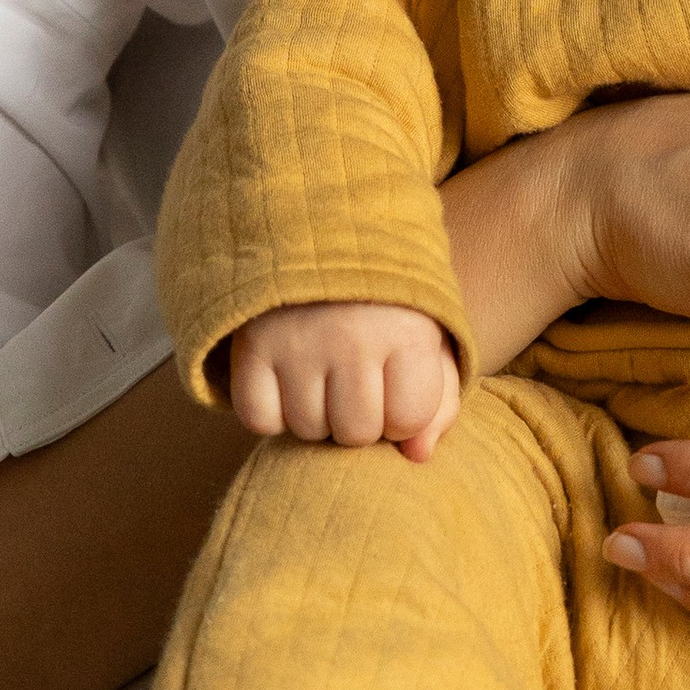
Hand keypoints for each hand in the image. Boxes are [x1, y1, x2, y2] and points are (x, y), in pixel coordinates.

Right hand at [226, 302, 460, 458]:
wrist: (320, 232)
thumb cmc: (386, 301)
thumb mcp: (429, 338)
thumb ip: (439, 401)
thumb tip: (418, 456)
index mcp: (406, 330)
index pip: (408, 421)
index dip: (403, 414)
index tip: (396, 383)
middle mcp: (350, 337)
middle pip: (356, 433)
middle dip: (360, 419)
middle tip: (356, 380)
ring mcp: (295, 343)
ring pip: (308, 430)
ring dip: (317, 415)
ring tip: (323, 374)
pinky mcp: (250, 347)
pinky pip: (259, 421)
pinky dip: (272, 413)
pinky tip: (287, 381)